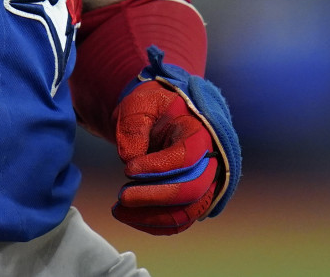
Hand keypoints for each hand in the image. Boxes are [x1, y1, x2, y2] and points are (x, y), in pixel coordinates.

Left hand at [111, 47, 239, 234]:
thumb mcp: (140, 104)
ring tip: (119, 209)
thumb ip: (134, 126)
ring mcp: (204, 185)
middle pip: (192, 190)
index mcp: (200, 133)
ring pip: (186, 213)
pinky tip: (129, 216)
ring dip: (151, 216)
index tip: (128, 170)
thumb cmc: (153, 107)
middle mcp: (210, 163)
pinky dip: (154, 224)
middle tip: (122, 196)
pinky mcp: (192, 201)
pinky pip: (178, 221)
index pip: (187, 156)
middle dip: (154, 197)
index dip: (159, 167)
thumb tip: (129, 159)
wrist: (162, 116)